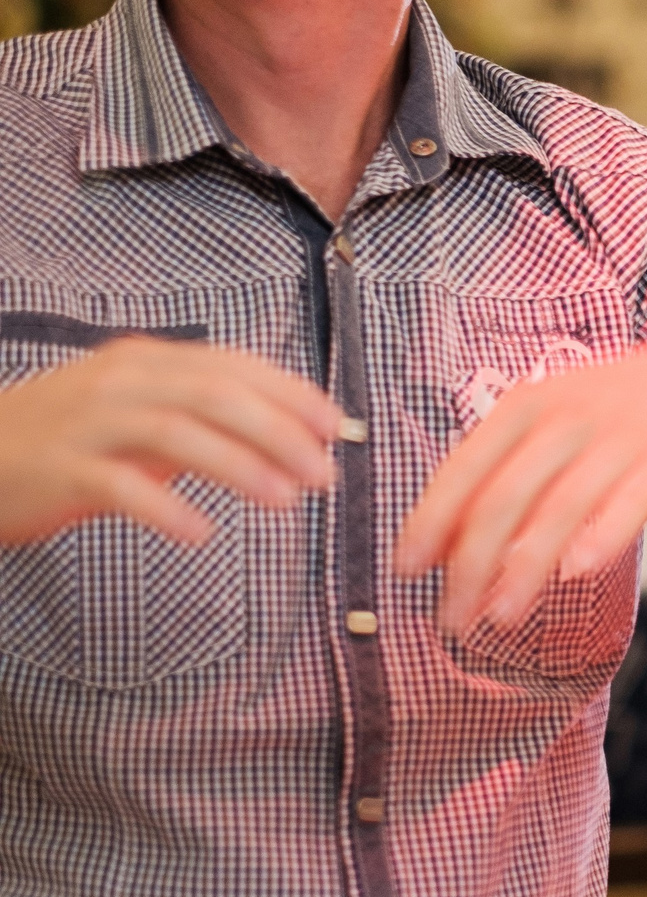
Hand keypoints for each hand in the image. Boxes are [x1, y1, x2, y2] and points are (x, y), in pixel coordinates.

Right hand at [0, 338, 341, 546]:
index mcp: (148, 362)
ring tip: (285, 500)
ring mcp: (87, 424)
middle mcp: (120, 383)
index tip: (336, 427)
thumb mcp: (142, 414)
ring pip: (176, 433)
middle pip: (215, 395)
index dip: (292, 395)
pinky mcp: (59, 470)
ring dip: (239, 466)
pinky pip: (119, 486)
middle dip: (280, 432)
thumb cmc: (70, 438)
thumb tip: (288, 436)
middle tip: (323, 473)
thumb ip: (206, 419)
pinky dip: (165, 508)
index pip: (233, 366)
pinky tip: (200, 533)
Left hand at [395, 340, 646, 633]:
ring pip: (557, 512)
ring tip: (500, 617)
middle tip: (450, 614)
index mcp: (527, 407)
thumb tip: (447, 535)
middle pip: (502, 500)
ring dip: (524, 570)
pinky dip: (599, 539)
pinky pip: (627, 505)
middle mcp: (566, 420)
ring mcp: (619, 440)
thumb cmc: (619, 410)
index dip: (430, 523)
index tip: (406, 569)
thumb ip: (504, 468)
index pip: (464, 470)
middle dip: (470, 565)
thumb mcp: (553, 418)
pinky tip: (576, 572)